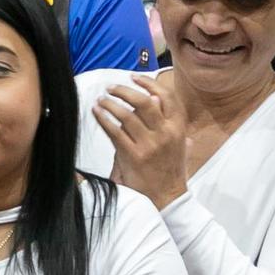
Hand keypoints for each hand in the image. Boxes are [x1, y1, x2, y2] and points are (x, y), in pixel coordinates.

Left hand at [93, 71, 187, 205]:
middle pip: (144, 101)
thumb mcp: (178, 144)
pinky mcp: (133, 155)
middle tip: (110, 88)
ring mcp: (150, 145)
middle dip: (124, 90)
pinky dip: (103, 118)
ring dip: (110, 103)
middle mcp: (166, 133)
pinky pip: (115, 131)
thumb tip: (157, 99)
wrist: (167, 197)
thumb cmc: (170, 168)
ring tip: (101, 100)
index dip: (149, 83)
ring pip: (127, 114)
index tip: (134, 77)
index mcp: (178, 128)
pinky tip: (96, 112)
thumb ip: (169, 122)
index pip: (167, 97)